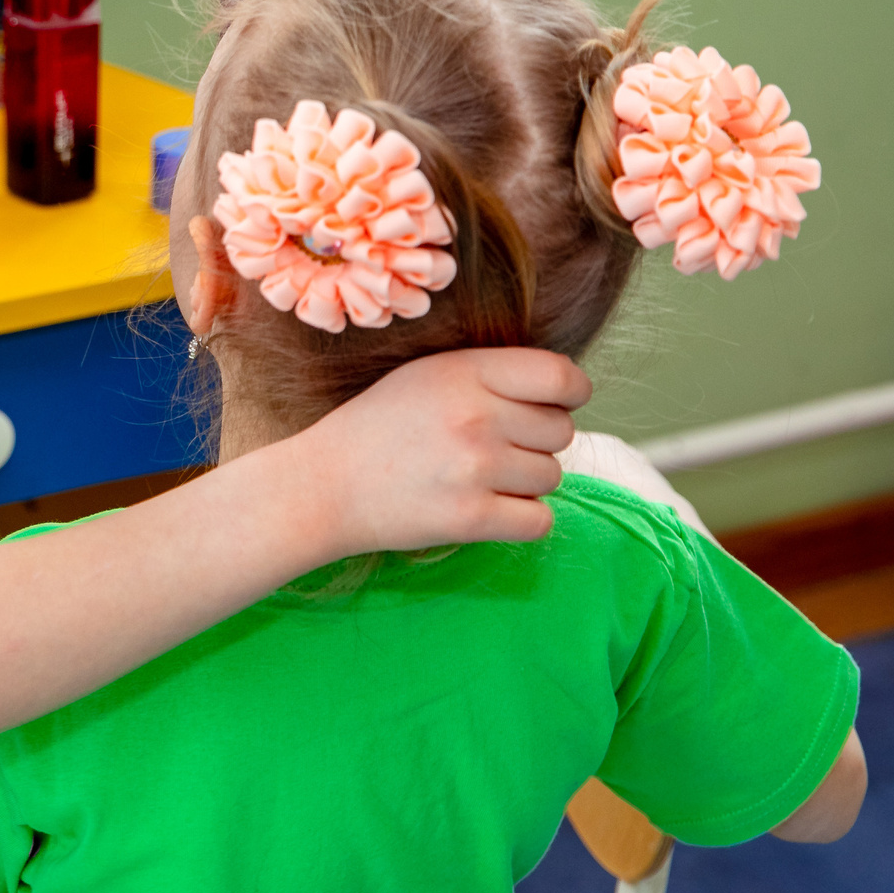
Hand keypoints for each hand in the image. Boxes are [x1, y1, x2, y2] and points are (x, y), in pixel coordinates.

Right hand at [285, 347, 589, 553]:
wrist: (322, 487)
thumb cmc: (378, 428)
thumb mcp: (427, 375)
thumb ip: (490, 376)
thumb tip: (562, 394)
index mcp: (464, 372)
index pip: (561, 377)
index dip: (571, 393)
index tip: (557, 405)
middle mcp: (474, 416)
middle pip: (561, 431)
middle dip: (536, 442)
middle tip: (491, 447)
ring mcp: (474, 469)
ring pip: (552, 477)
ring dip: (525, 482)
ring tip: (477, 478)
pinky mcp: (470, 518)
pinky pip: (540, 521)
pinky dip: (522, 519)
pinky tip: (486, 508)